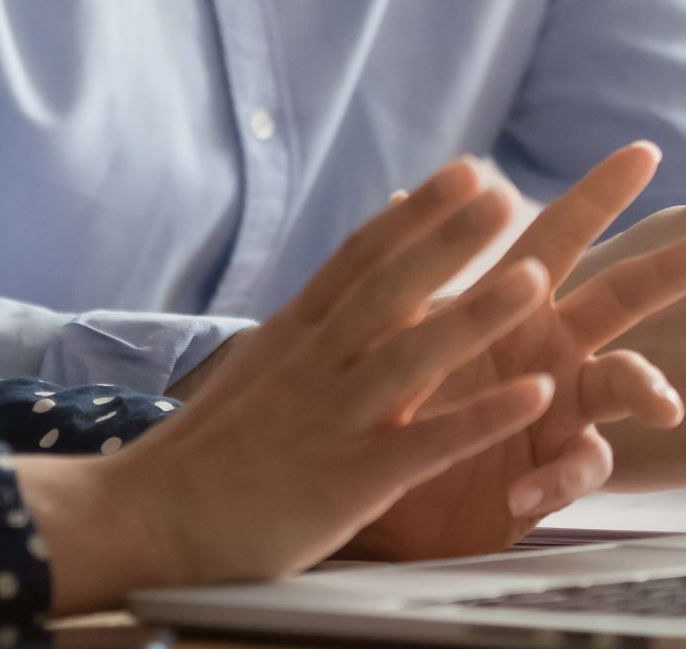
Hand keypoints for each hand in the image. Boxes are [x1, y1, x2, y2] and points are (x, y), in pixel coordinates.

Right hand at [18, 158, 567, 608]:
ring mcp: (332, 418)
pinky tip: (535, 396)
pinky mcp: (349, 479)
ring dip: (475, 313)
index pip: (361, 257)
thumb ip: (306, 328)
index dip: (417, 213)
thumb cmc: (208, 450)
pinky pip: (428, 443)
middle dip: (450, 238)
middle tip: (504, 190)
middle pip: (389, 287)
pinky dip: (482, 416)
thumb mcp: (258, 367)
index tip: (466, 171)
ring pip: (412, 354)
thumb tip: (338, 286)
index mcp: (294, 333)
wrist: (150, 516)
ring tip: (535, 276)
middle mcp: (314, 363)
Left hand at [348, 144, 685, 559]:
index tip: (644, 152)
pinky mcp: (553, 470)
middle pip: (622, 297)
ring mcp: (562, 408)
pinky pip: (577, 468)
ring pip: (627, 384)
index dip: (598, 195)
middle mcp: (550, 347)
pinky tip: (523, 492)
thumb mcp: (400, 330)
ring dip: (647, 387)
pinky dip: (555, 479)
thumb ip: (417, 274)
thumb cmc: (402, 400)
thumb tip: (401, 198)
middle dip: (671, 270)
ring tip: (662, 405)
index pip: (559, 236)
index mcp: (512, 302)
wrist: (378, 486)